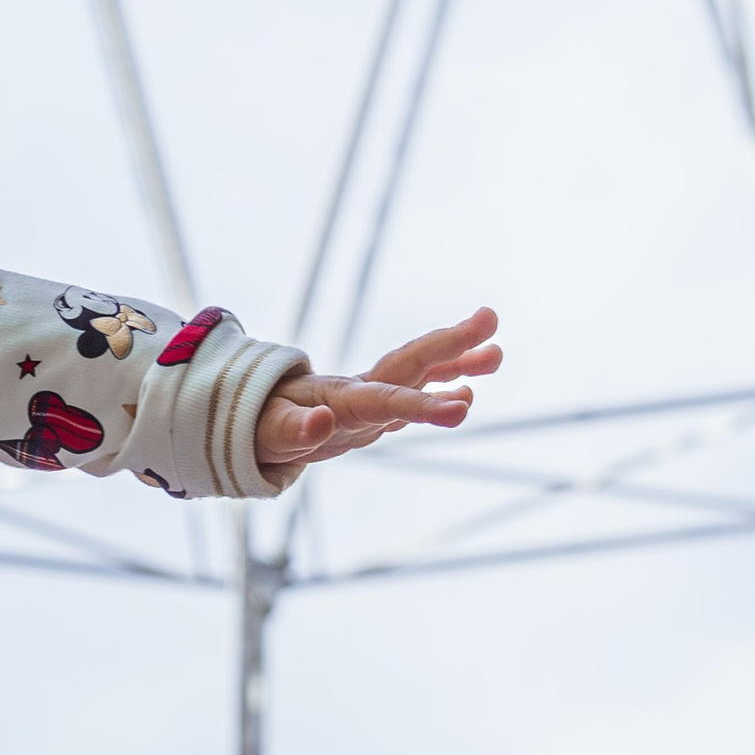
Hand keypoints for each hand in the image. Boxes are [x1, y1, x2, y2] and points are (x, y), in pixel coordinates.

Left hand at [255, 307, 501, 470]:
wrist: (256, 425)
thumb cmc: (261, 426)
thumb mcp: (269, 433)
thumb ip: (294, 430)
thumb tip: (320, 422)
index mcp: (340, 397)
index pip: (387, 399)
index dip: (423, 405)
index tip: (463, 407)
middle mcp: (362, 391)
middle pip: (411, 364)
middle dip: (451, 345)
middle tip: (490, 320)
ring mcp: (370, 397)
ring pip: (419, 374)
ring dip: (458, 362)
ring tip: (497, 354)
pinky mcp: (372, 410)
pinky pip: (412, 394)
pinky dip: (442, 389)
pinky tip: (469, 391)